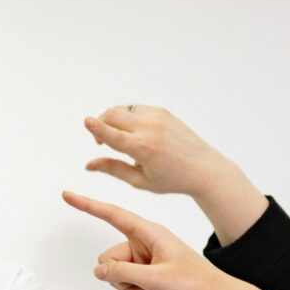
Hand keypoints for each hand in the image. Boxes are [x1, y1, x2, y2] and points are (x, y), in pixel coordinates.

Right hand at [62, 191, 235, 289]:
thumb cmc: (195, 283)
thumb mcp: (155, 279)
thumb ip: (122, 273)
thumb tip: (99, 270)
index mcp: (149, 232)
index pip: (111, 215)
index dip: (87, 205)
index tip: (67, 195)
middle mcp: (145, 242)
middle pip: (110, 257)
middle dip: (120, 277)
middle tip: (144, 285)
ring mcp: (146, 257)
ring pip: (116, 273)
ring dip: (130, 288)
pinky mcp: (149, 271)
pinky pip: (127, 283)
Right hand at [83, 105, 252, 198]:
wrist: (204, 168)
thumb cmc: (172, 179)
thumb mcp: (140, 181)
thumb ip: (112, 169)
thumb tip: (89, 165)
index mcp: (144, 149)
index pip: (114, 135)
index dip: (97, 128)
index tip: (86, 121)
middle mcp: (151, 129)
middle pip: (113, 115)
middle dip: (100, 124)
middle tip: (100, 142)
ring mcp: (158, 117)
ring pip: (122, 109)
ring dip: (112, 120)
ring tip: (118, 137)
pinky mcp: (163, 112)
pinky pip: (135, 109)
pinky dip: (127, 117)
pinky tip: (132, 132)